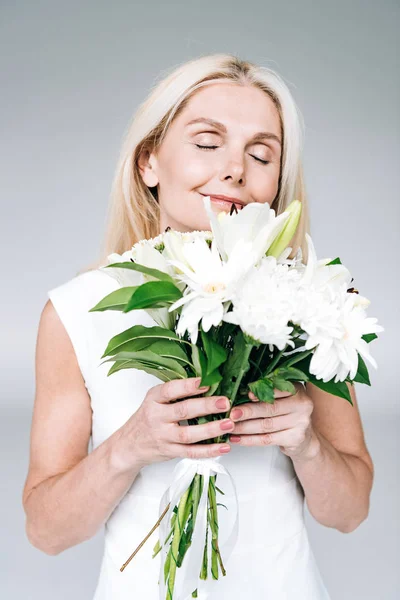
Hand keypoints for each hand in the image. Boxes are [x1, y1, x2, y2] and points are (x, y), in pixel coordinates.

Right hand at [115, 377, 234, 468]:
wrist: (129, 445)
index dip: (188, 386)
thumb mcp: (154, 399)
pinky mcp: (169, 452)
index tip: (206, 382)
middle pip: (183, 411)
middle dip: (206, 406)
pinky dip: (208, 451)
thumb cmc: (147, 418)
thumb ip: (174, 391)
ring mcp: (163, 436)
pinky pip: (190, 452)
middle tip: (225, 402)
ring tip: (229, 423)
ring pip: (188, 434)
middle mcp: (157, 417)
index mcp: (153, 399)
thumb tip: (205, 378)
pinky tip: (223, 446)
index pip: (170, 390)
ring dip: (211, 429)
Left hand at [228, 382, 319, 459]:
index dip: (261, 393)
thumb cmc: (288, 413)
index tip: (246, 395)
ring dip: (245, 427)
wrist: (305, 438)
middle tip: (232, 414)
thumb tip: (244, 393)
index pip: (278, 390)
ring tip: (230, 427)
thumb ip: (268, 393)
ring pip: (266, 425)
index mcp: (297, 390)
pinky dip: (249, 439)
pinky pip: (267, 439)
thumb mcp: (283, 398)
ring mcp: (300, 423)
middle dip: (248, 411)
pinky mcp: (295, 439)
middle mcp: (302, 405)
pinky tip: (238, 438)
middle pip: (270, 408)